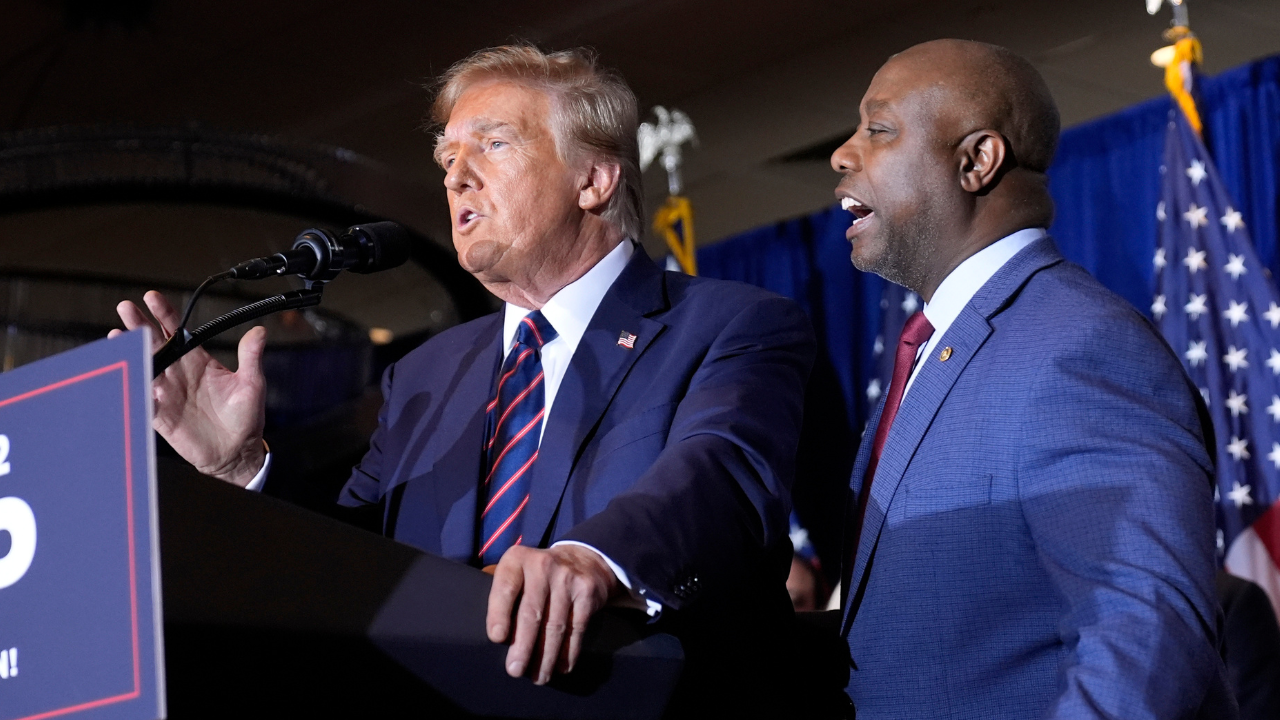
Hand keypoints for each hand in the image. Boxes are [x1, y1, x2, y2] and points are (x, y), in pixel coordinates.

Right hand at [111, 291, 267, 486]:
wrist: (236, 451)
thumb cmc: (246, 417)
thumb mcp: (252, 383)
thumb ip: (251, 357)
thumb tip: (259, 331)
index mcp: (199, 361)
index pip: (178, 332)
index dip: (165, 314)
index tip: (152, 298)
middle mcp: (179, 373)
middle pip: (155, 344)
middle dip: (139, 326)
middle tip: (125, 308)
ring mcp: (168, 393)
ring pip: (145, 367)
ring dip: (131, 353)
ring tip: (116, 337)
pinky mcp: (161, 415)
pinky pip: (143, 399)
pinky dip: (135, 389)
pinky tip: (127, 375)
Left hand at [486, 544, 618, 683]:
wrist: (582, 560)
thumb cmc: (537, 576)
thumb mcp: (517, 571)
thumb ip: (503, 594)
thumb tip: (497, 637)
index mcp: (517, 560)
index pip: (506, 588)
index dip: (500, 613)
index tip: (497, 638)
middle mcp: (542, 566)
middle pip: (532, 612)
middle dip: (523, 646)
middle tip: (515, 670)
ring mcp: (567, 578)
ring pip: (555, 625)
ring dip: (546, 656)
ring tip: (538, 676)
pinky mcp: (587, 593)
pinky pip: (576, 628)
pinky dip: (569, 652)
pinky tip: (561, 667)